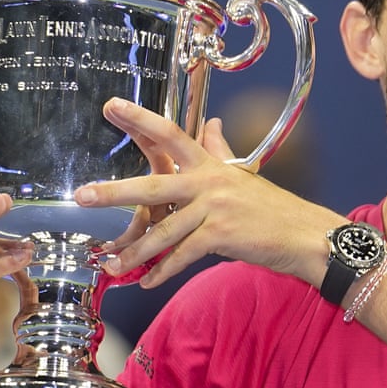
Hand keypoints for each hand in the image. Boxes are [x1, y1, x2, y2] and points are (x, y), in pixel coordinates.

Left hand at [74, 98, 341, 289]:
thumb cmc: (272, 209)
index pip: (170, 134)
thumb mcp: (242, 175)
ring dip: (135, 252)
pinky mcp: (221, 236)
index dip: (139, 119)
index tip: (111, 106)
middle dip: (114, 192)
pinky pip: (181, 256)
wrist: (305, 236)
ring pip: (163, 231)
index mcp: (211, 165)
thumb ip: (219, 150)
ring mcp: (214, 209)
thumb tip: (210, 124)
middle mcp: (209, 182)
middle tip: (82, 196)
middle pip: (154, 184)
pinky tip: (147, 281)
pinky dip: (162, 271)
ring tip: (111, 265)